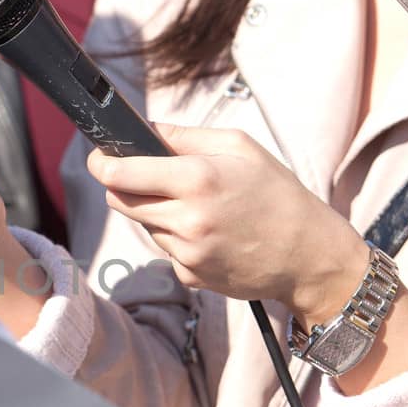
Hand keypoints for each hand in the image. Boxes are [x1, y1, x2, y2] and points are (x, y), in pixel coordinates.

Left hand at [86, 124, 369, 326]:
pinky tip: (211, 234)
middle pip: (121, 202)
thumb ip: (184, 136)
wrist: (308, 255)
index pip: (121, 174)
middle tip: (150, 178)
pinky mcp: (190, 276)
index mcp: (197, 179)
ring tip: (200, 208)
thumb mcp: (240, 147)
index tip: (99, 158)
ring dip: (158, 214)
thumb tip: (143, 130)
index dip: (102, 164)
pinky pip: (165, 250)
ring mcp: (187, 252)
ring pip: (144, 225)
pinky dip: (178, 240)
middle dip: (126, 187)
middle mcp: (187, 219)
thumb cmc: (277, 193)